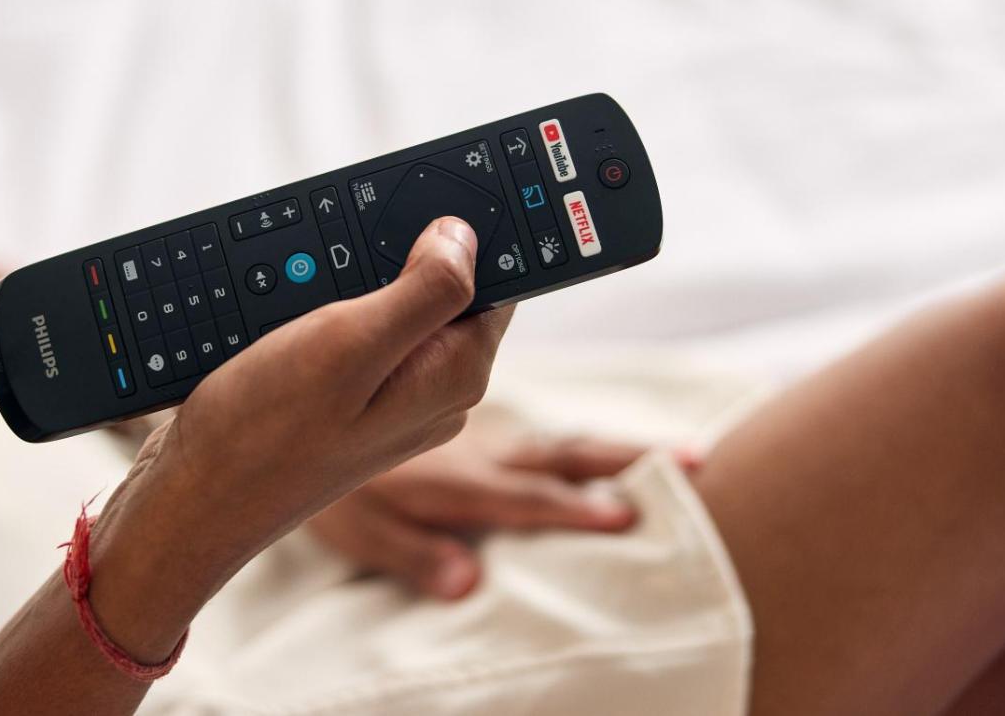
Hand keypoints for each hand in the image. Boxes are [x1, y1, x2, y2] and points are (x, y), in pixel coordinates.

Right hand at [85, 218, 515, 660]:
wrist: (197, 497)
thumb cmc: (266, 432)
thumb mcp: (351, 343)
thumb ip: (424, 289)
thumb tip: (465, 236)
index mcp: (454, 374)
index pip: (497, 282)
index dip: (473, 235)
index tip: (429, 202)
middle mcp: (433, 391)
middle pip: (445, 290)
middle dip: (403, 255)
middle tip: (347, 246)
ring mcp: (391, 400)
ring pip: (395, 309)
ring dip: (358, 282)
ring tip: (311, 287)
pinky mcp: (350, 403)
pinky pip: (359, 336)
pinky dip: (333, 310)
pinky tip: (296, 310)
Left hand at [308, 426, 703, 599]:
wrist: (308, 418)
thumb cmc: (330, 489)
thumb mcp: (358, 528)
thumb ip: (413, 554)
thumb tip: (470, 585)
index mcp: (458, 480)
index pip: (528, 495)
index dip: (576, 508)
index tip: (627, 517)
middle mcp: (481, 454)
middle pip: (565, 455)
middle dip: (631, 460)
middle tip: (697, 461)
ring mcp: (482, 440)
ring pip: (559, 442)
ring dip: (617, 448)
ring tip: (683, 454)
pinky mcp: (476, 433)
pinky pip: (537, 439)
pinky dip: (579, 444)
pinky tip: (598, 453)